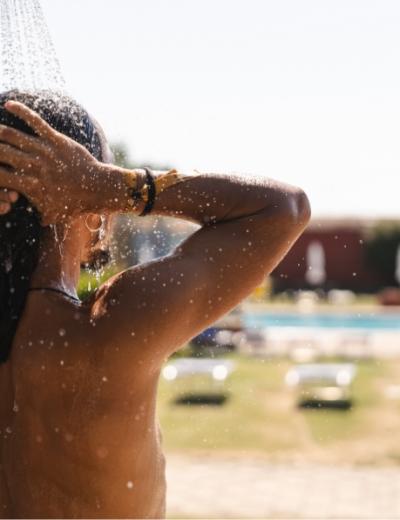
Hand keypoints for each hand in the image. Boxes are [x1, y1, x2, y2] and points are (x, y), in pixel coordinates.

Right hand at [0, 101, 108, 224]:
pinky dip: (21, 111)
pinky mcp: (56, 139)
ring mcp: (44, 151)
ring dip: (0, 132)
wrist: (98, 189)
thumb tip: (37, 221)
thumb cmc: (76, 204)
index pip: (0, 176)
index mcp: (29, 186)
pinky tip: (9, 105)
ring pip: (12, 136)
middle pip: (1, 152)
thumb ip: (40, 216)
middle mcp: (33, 166)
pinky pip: (35, 121)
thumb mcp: (54, 215)